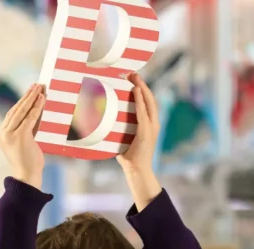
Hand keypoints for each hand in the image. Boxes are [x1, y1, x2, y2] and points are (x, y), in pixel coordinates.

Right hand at [0, 84, 46, 188]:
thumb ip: (28, 129)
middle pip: (16, 110)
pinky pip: (30, 118)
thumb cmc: (29, 162)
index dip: (21, 102)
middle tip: (36, 85)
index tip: (30, 92)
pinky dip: (37, 107)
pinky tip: (42, 99)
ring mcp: (10, 135)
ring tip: (40, 88)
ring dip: (32, 98)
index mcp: (2, 136)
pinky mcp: (20, 137)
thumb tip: (35, 113)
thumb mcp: (26, 143)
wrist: (28, 177)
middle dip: (27, 96)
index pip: (12, 115)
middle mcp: (3, 134)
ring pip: (22, 112)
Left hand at [117, 73, 161, 209]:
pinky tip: (136, 91)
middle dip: (142, 84)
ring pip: (148, 102)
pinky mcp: (146, 132)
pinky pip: (143, 113)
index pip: (147, 102)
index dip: (142, 90)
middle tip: (133, 73)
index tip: (134, 79)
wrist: (136, 170)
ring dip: (142, 88)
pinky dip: (140, 101)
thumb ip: (117, 129)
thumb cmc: (127, 156)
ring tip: (135, 78)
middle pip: (149, 98)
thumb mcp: (122, 138)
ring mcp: (151, 127)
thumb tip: (101, 123)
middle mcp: (153, 123)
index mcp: (149, 124)